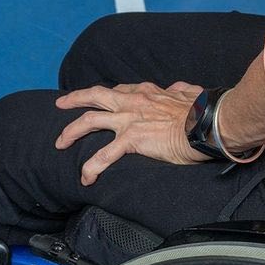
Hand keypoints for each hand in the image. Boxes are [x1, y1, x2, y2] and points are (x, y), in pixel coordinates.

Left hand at [55, 81, 207, 184]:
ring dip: (72, 131)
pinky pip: (105, 155)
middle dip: (74, 99)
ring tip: (60, 142)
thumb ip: (179, 89)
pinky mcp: (132, 139)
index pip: (119, 89)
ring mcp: (129, 119)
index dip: (105, 95)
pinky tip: (86, 177)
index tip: (97, 99)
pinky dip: (92, 166)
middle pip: (96, 96)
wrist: (205, 124)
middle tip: (61, 103)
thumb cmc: (200, 110)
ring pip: (90, 120)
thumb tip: (180, 88)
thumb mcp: (188, 92)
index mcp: (146, 91)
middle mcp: (133, 101)